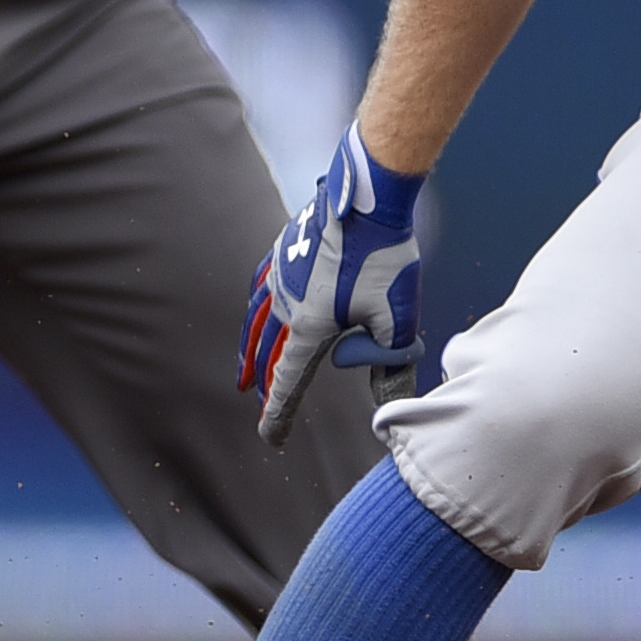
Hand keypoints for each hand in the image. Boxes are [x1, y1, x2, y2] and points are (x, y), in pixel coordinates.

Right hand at [238, 129, 424, 446]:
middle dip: (264, 385)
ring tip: (244, 370)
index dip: (279, 414)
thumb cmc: (385, 259)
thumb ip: (389, 364)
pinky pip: (261, 288)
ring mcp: (281, 277)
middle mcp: (287, 305)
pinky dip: (256, 309)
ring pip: (258, 322)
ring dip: (251, 350)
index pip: (289, 382)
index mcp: (310, 327)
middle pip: (268, 355)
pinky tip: (257, 310)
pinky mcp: (284, 253)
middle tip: (259, 407)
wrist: (368, 200)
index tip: (272, 439)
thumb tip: (390, 404)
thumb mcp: (396, 320)